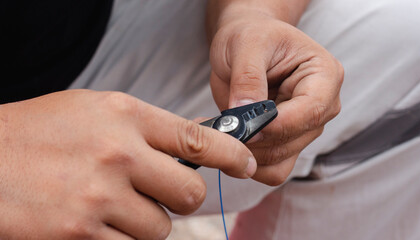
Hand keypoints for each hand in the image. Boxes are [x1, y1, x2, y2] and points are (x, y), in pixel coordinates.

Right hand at [0, 90, 255, 238]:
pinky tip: (98, 224)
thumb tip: (195, 145)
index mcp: (125, 116)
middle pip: (188, 194)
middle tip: (160, 192)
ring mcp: (100, 198)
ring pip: (160, 229)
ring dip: (146, 222)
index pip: (197, 138)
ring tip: (112, 206)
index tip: (246, 164)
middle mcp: (118, 154)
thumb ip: (145, 128)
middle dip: (181, 199)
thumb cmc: (41, 132)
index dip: (232, 153)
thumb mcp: (96, 111)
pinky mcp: (82, 235)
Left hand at [209, 11, 342, 184]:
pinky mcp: (285, 142)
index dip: (277, 124)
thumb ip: (248, 77)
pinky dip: (246, 162)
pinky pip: (271, 169)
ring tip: (220, 129)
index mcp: (324, 75)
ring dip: (246, 152)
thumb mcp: (247, 44)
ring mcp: (304, 128)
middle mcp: (321, 106)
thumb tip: (245, 111)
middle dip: (255, 140)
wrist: (246, 43)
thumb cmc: (252, 35)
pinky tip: (229, 141)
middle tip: (221, 127)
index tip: (244, 126)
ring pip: (280, 160)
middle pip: (293, 141)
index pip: (311, 111)